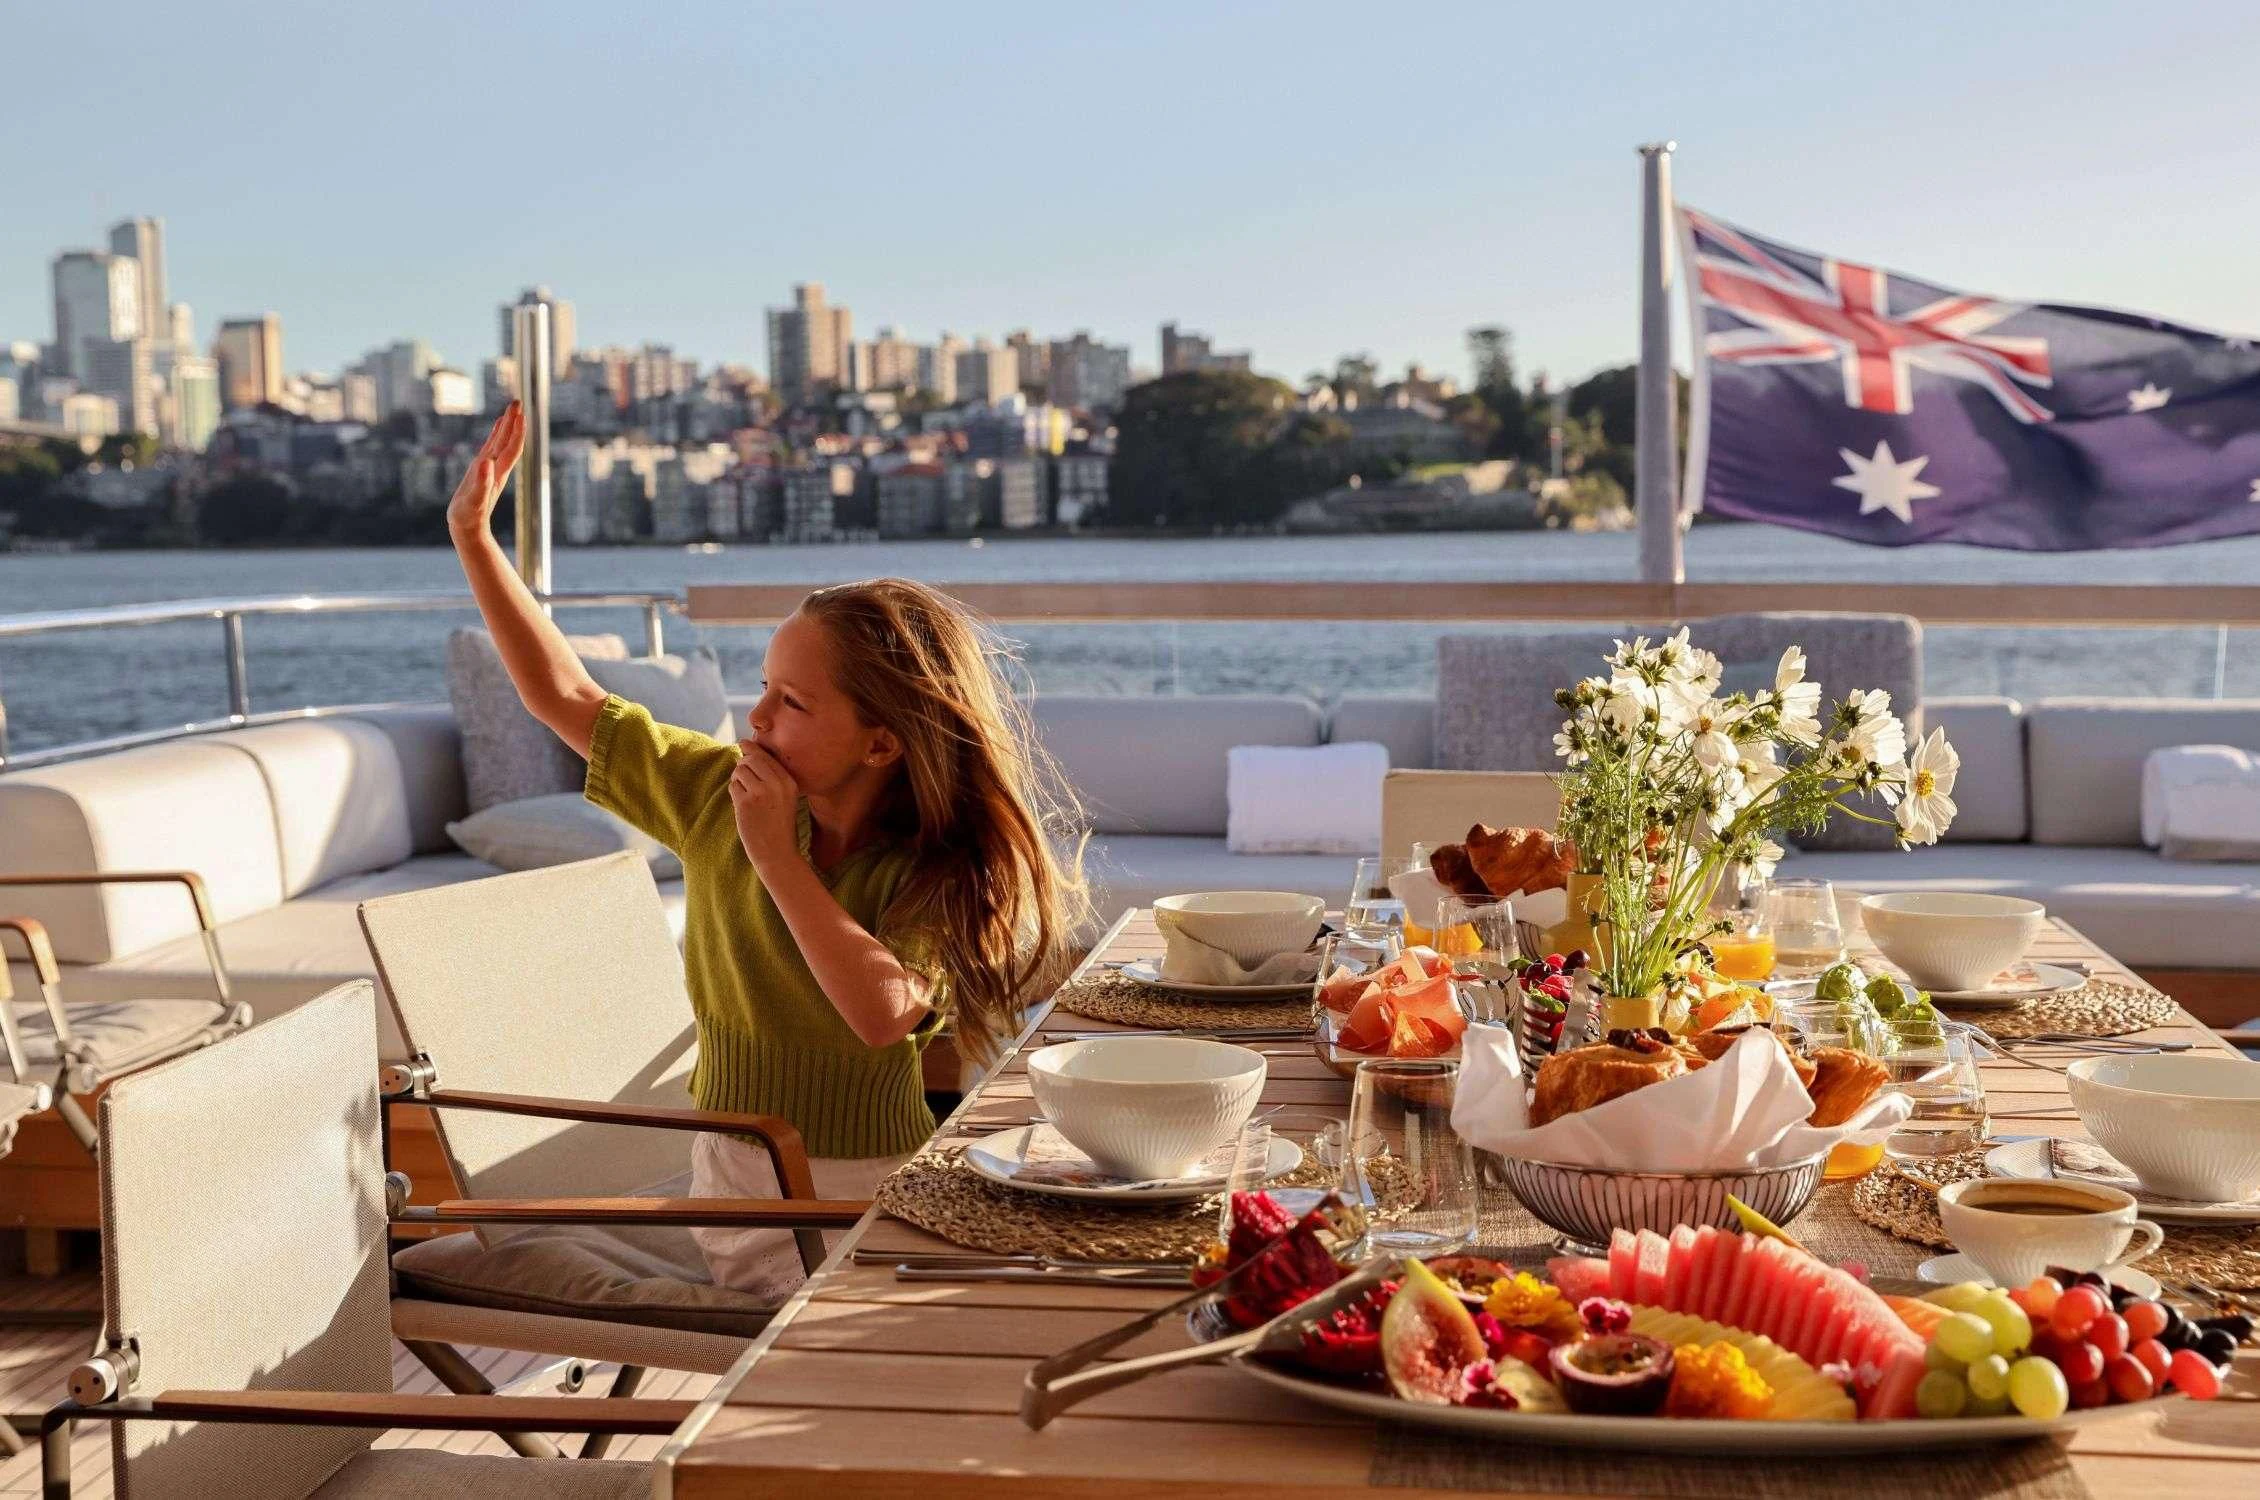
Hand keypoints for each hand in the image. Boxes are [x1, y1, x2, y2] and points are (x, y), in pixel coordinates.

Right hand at [446, 401, 524, 541]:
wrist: (468, 528)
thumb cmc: (468, 516)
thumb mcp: (473, 499)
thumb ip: (481, 482)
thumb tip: (485, 463)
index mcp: (496, 471)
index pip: (510, 447)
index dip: (515, 430)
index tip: (519, 412)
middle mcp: (496, 467)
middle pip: (509, 441)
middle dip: (514, 421)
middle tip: (517, 401)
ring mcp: (490, 468)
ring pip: (502, 443)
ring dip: (507, 426)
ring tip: (511, 409)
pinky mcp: (482, 470)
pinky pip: (491, 448)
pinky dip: (495, 435)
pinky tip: (497, 426)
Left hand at [728, 736, 800, 871]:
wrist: (778, 854)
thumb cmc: (779, 826)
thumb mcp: (785, 798)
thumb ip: (771, 776)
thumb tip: (746, 749)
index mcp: (789, 781)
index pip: (766, 756)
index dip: (752, 750)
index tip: (744, 744)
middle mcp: (777, 783)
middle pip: (751, 759)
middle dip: (743, 765)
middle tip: (743, 779)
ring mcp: (761, 792)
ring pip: (739, 771)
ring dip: (737, 780)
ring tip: (745, 796)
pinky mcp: (746, 803)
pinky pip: (733, 786)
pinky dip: (734, 793)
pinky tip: (742, 806)